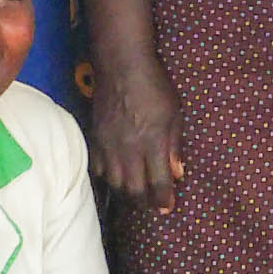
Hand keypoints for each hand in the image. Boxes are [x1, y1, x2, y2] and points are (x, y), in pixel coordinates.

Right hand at [90, 58, 184, 207]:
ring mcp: (109, 145)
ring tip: (135, 195)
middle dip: (144, 202)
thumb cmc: (154, 86)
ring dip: (126, 193)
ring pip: (114, 183)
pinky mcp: (95, 138)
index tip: (167, 208)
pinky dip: (107, 178)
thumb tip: (178, 173)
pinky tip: (115, 178)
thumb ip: (174, 146)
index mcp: (153, 142)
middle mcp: (129, 149)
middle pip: (133, 189)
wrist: (121, 65)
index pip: (158, 182)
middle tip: (152, 204)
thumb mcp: (175, 114)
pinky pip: (98, 169)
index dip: (163, 199)